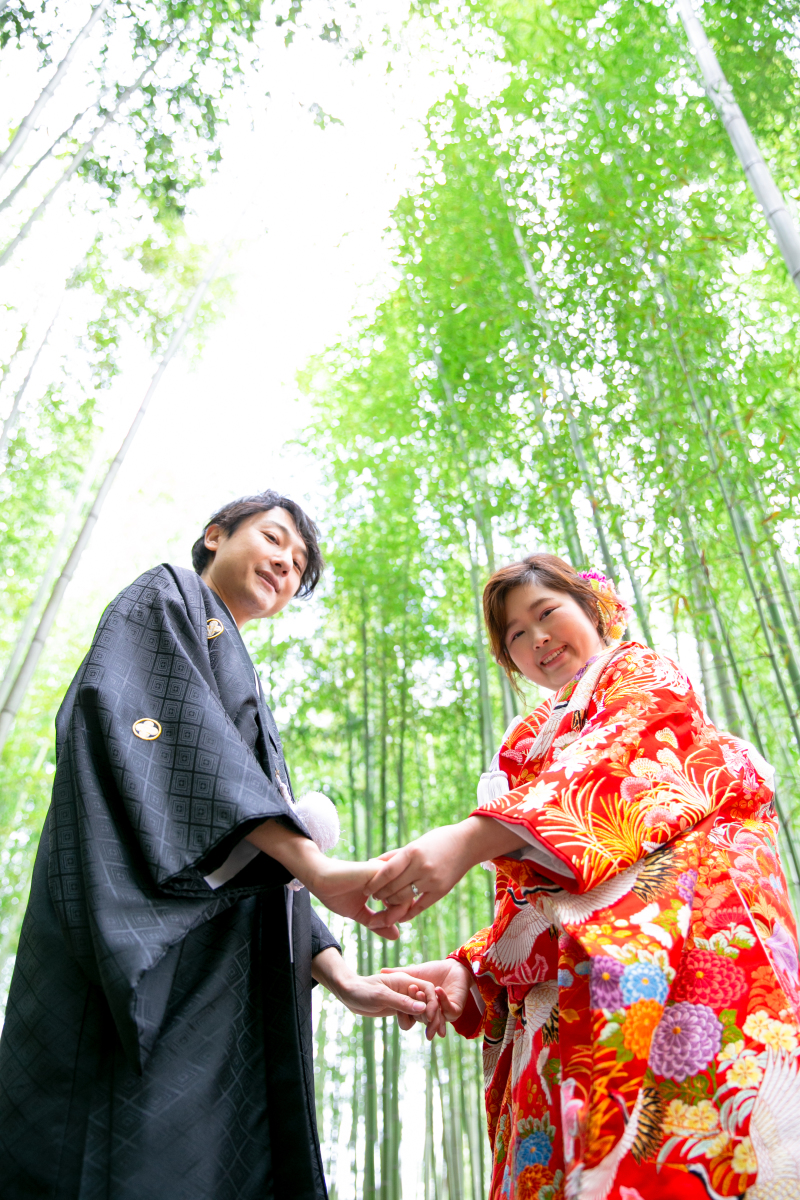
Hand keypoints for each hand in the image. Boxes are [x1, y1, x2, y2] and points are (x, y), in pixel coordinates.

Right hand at [246, 820, 406, 938]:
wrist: (320, 880)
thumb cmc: (337, 894)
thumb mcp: (361, 914)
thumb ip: (379, 923)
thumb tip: (397, 936)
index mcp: (386, 884)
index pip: (406, 901)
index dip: (396, 917)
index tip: (379, 925)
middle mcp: (389, 876)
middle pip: (410, 899)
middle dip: (396, 917)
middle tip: (378, 924)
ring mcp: (385, 873)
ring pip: (406, 895)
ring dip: (393, 914)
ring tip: (376, 920)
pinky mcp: (379, 871)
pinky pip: (397, 889)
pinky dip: (389, 905)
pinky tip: (373, 906)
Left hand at [312, 948, 440, 1026]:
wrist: (348, 994)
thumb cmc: (362, 991)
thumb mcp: (381, 996)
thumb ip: (402, 1002)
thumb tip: (423, 1008)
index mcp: (405, 981)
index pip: (428, 990)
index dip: (433, 1003)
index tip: (428, 1017)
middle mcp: (407, 990)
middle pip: (428, 1003)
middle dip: (431, 1017)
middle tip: (430, 1034)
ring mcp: (403, 1000)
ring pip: (420, 1013)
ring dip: (417, 1022)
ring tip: (404, 1022)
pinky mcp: (398, 1010)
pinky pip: (410, 1020)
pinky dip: (407, 1023)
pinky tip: (398, 1022)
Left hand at [365, 817, 525, 917]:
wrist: (467, 844)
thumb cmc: (437, 840)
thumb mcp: (414, 843)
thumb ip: (394, 856)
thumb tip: (371, 864)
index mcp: (412, 852)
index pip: (387, 872)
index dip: (374, 883)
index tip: (365, 889)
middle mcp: (422, 867)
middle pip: (393, 887)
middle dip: (380, 894)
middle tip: (373, 896)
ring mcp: (432, 881)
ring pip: (404, 898)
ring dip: (391, 903)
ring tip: (385, 901)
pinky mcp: (441, 891)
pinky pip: (419, 907)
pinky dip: (407, 913)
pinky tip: (399, 915)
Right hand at [381, 958, 472, 1039]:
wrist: (454, 967)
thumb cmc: (433, 970)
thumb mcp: (414, 972)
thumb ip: (399, 974)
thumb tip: (381, 971)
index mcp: (419, 1007)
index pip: (410, 1014)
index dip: (405, 1007)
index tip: (400, 994)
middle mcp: (430, 1013)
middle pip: (422, 1018)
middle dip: (416, 1009)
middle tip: (412, 994)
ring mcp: (443, 1013)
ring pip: (435, 1018)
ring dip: (428, 1008)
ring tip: (421, 994)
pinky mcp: (455, 1009)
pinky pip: (449, 1010)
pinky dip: (443, 1000)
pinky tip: (437, 990)